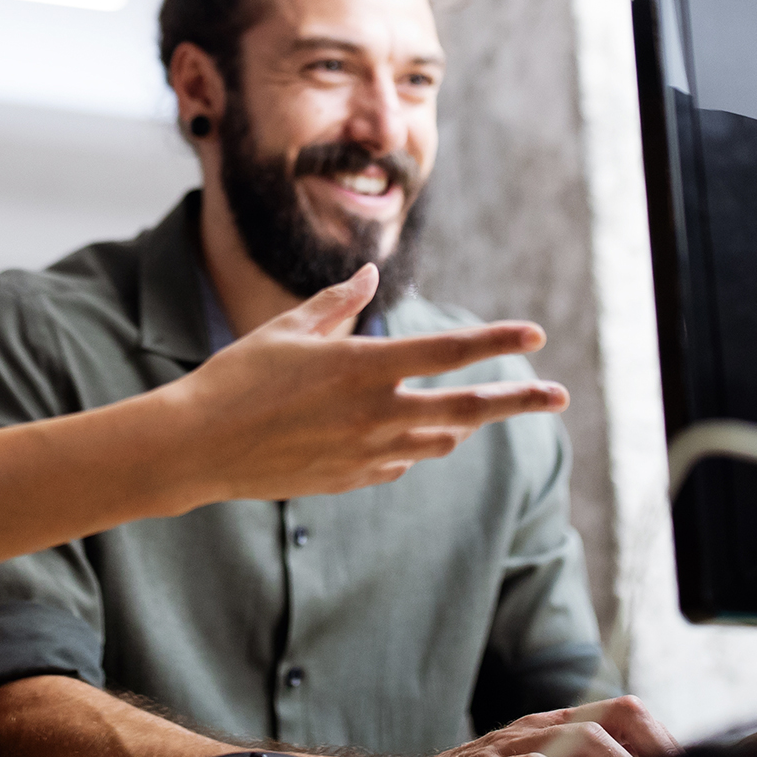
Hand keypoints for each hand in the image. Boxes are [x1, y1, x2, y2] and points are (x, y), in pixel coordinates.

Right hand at [0, 265, 569, 576]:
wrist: (198, 447)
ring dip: (461, 425)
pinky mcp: (349, 481)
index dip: (496, 341)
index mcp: (363, 366)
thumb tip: (369, 275)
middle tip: (558, 396)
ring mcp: (365, 454)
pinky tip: (402, 439)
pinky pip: (398, 464)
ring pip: (437, 441)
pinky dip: (409, 448)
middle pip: (466, 408)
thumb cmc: (237, 375)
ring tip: (478, 413)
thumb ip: (337, 304)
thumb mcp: (288, 328)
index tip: (535, 334)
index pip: (448, 351)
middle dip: (518, 401)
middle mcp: (375, 413)